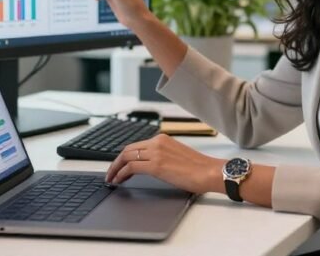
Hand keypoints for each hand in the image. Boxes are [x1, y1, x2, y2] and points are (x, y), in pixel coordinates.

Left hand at [105, 134, 224, 194]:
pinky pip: (131, 167)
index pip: (137, 146)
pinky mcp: (156, 165)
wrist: (209, 172)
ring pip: (126, 157)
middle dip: (116, 162)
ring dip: (116, 168)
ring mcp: (156, 152)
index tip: (119, 165)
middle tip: (110, 172)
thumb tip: (149, 165)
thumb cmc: (198, 168)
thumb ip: (162, 156)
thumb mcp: (176, 155)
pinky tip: (119, 180)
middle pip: (128, 150)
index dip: (124, 156)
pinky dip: (121, 173)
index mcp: (162, 139)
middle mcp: (157, 142)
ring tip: (112, 178)